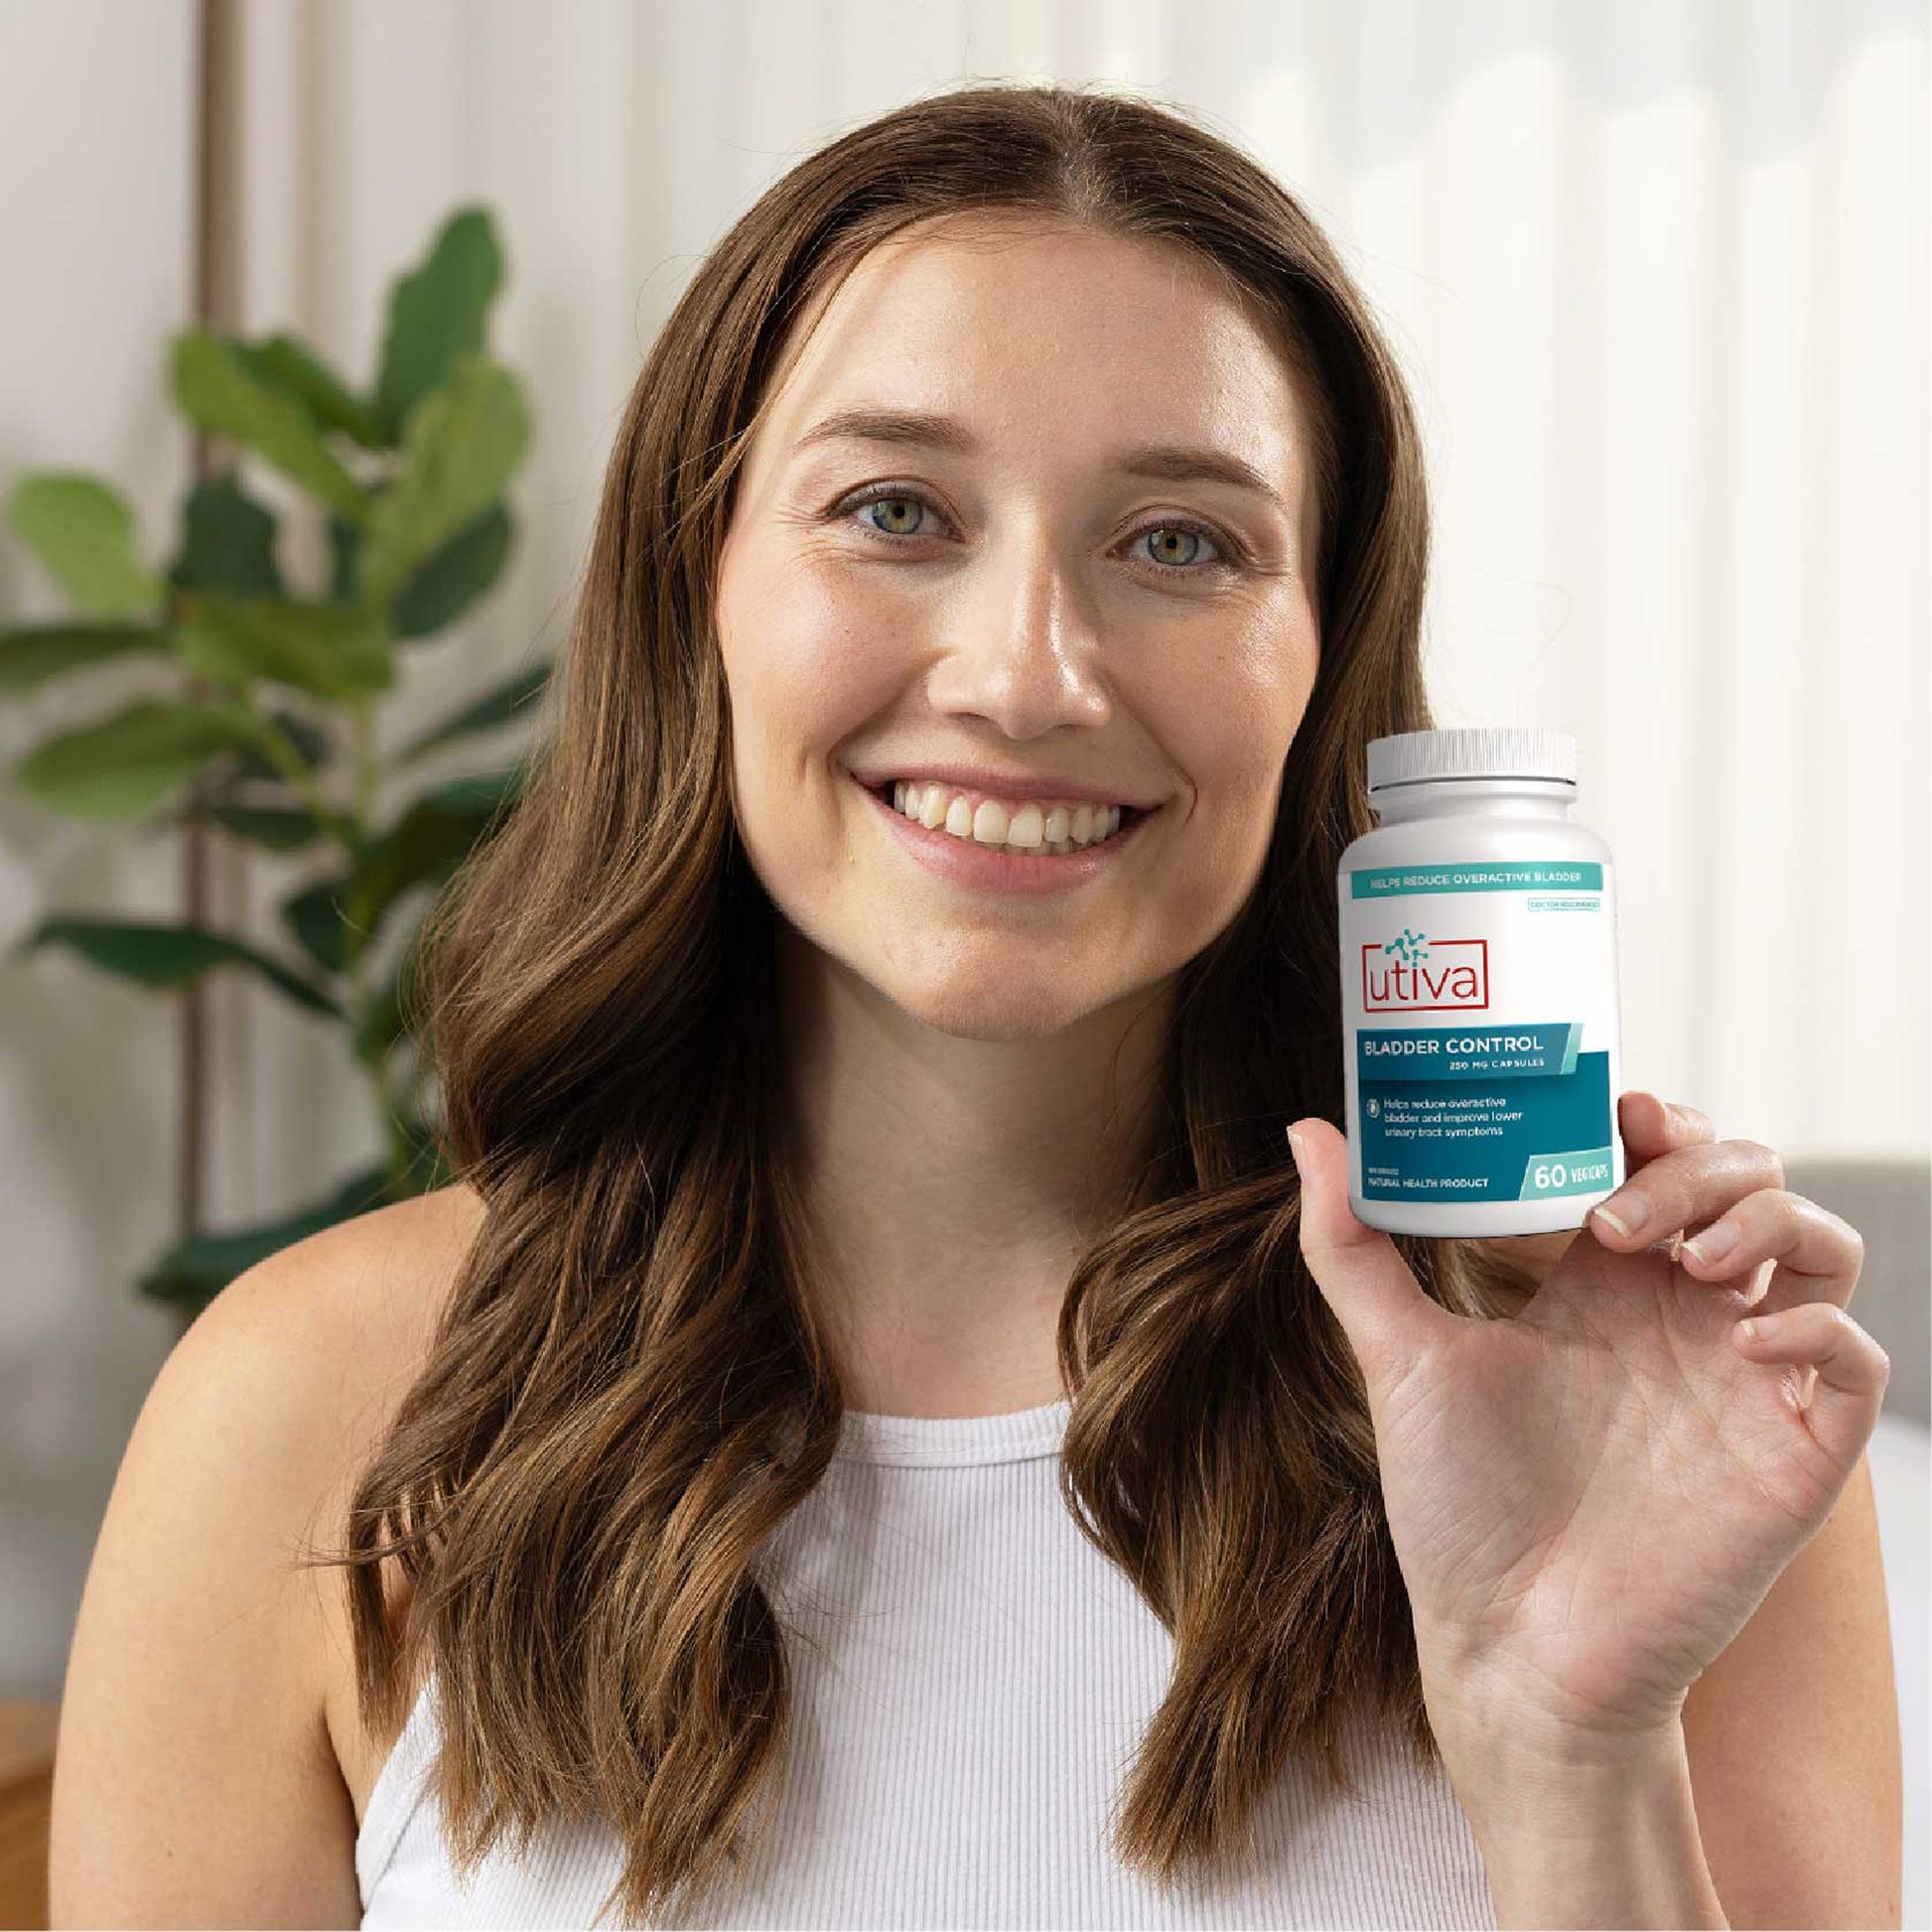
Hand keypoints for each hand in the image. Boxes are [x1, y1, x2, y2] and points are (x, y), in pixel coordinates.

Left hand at [1288, 1091, 1887, 1756]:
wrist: (1510, 1650)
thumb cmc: (1458, 1509)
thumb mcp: (1397, 1357)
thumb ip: (1351, 1244)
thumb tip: (1306, 1130)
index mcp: (1599, 1283)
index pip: (1662, 1155)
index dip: (1655, 1117)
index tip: (1613, 1107)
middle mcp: (1679, 1315)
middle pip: (1745, 1179)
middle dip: (1696, 1163)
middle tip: (1618, 1212)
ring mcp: (1743, 1378)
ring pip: (1817, 1243)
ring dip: (1764, 1218)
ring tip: (1683, 1257)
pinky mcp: (1793, 1452)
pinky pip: (1856, 1356)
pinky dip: (1817, 1325)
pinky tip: (1744, 1343)